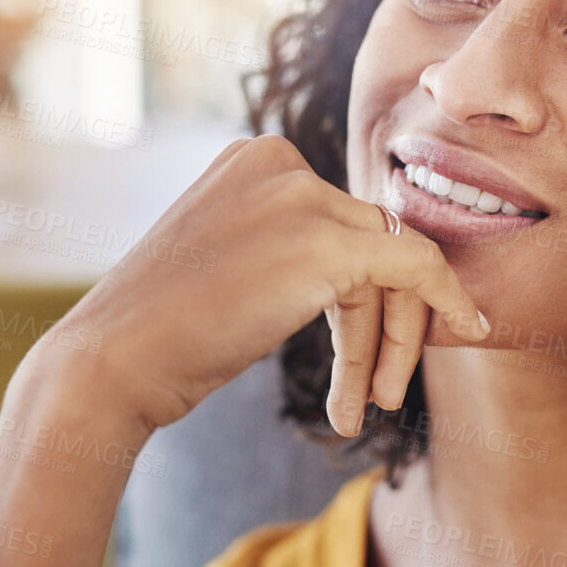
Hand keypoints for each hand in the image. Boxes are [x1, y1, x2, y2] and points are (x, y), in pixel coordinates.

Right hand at [27, 134, 489, 440]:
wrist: (110, 363)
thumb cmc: (161, 334)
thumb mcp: (229, 265)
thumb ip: (290, 250)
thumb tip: (367, 275)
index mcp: (254, 159)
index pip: (342, 220)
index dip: (365, 295)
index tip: (371, 355)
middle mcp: (280, 161)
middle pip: (372, 240)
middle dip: (384, 320)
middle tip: (381, 392)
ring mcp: (302, 197)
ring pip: (392, 264)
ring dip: (387, 342)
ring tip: (368, 407)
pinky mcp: (325, 243)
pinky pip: (415, 267)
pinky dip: (444, 302)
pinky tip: (455, 340)